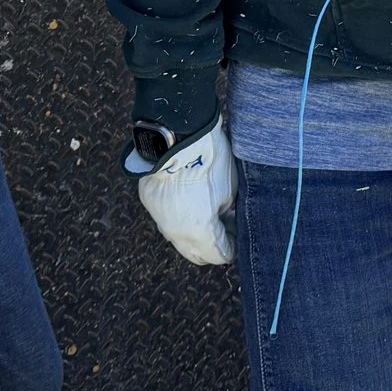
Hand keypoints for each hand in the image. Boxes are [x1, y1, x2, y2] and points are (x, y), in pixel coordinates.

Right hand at [130, 121, 235, 266]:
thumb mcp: (230, 191)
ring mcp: (161, 219)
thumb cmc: (210, 161)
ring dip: (195, 233)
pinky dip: (180, 215)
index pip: (220, 255)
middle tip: (228, 230)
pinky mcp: (151, 203)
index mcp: (201, 233)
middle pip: (197, 254)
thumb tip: (226, 219)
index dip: (233, 248)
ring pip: (180, 238)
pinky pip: (168, 219)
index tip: (240, 240)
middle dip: (214, 246)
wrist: (178, 136)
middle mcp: (177, 233)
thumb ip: (226, 215)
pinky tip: (193, 201)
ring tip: (211, 214)